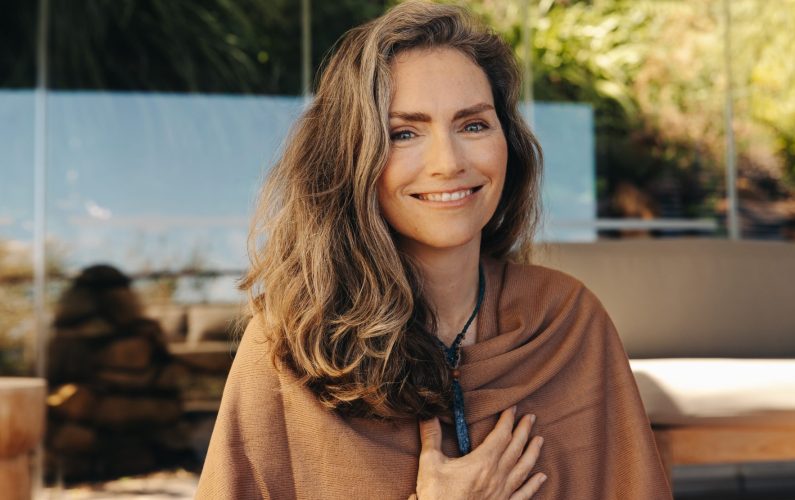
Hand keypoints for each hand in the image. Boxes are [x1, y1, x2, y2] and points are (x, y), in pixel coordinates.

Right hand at [414, 406, 545, 499]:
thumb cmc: (437, 496)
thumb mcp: (430, 464)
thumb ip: (431, 437)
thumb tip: (428, 414)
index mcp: (482, 462)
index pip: (501, 435)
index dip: (507, 421)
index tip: (512, 408)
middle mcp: (497, 476)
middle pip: (515, 448)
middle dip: (523, 431)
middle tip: (530, 417)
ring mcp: (502, 492)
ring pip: (523, 468)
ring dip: (532, 453)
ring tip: (540, 440)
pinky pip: (523, 494)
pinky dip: (534, 485)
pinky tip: (542, 477)